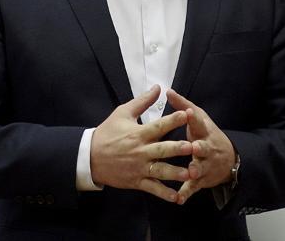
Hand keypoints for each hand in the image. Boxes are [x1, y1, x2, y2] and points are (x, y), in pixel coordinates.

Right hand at [90, 85, 193, 202]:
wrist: (89, 157)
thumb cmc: (107, 132)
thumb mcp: (122, 113)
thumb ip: (142, 101)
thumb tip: (158, 87)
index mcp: (138, 133)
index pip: (159, 126)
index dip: (173, 120)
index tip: (187, 114)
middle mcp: (141, 151)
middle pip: (162, 150)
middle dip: (179, 149)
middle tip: (194, 147)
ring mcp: (139, 168)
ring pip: (160, 171)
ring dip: (175, 173)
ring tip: (190, 173)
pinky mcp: (136, 181)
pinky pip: (152, 188)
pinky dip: (164, 193)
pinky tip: (177, 197)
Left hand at [166, 89, 235, 204]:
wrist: (228, 159)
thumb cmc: (206, 134)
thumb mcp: (198, 118)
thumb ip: (182, 105)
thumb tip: (168, 90)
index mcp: (204, 131)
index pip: (200, 122)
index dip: (194, 117)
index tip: (188, 112)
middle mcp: (207, 147)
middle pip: (204, 147)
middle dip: (200, 147)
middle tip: (194, 146)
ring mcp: (206, 164)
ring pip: (200, 168)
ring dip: (195, 170)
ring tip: (189, 173)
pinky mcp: (202, 179)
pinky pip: (194, 187)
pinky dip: (187, 193)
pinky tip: (179, 199)